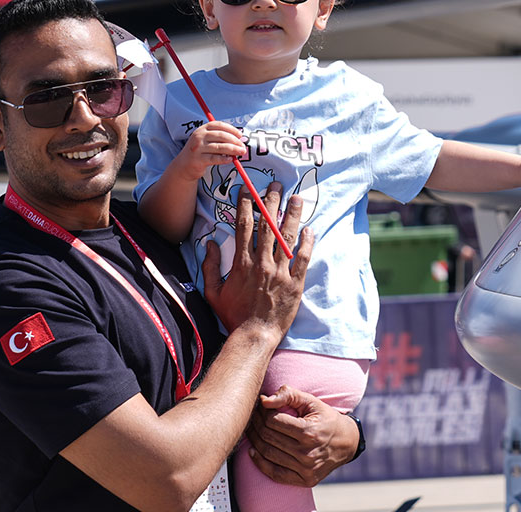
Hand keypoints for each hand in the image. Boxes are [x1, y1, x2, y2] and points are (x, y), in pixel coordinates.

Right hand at [173, 121, 246, 180]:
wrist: (184, 165)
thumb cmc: (200, 151)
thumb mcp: (207, 141)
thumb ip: (220, 138)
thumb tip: (240, 139)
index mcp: (202, 129)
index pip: (219, 125)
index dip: (232, 129)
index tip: (240, 135)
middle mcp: (199, 137)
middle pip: (221, 136)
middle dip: (235, 141)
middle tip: (243, 146)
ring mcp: (197, 148)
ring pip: (220, 147)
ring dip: (233, 149)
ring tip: (241, 152)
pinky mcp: (198, 159)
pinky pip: (215, 158)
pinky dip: (224, 159)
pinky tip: (231, 159)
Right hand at [201, 183, 312, 333]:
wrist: (254, 335)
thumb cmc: (233, 315)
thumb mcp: (212, 291)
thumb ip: (209, 266)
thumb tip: (209, 243)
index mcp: (241, 263)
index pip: (243, 226)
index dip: (246, 205)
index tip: (248, 189)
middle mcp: (261, 263)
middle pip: (267, 225)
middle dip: (271, 201)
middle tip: (276, 184)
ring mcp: (280, 272)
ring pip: (287, 237)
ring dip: (292, 215)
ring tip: (297, 198)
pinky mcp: (295, 283)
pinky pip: (303, 258)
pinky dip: (308, 243)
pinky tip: (310, 229)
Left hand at [244, 385, 360, 486]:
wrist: (347, 443)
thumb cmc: (327, 419)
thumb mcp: (312, 402)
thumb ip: (289, 395)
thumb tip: (264, 400)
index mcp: (309, 431)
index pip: (273, 421)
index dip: (262, 412)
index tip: (260, 406)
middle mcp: (307, 452)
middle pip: (268, 437)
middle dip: (256, 424)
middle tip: (252, 416)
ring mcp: (306, 469)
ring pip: (268, 454)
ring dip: (254, 441)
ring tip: (251, 430)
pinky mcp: (305, 480)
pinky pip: (274, 473)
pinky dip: (260, 463)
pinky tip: (253, 451)